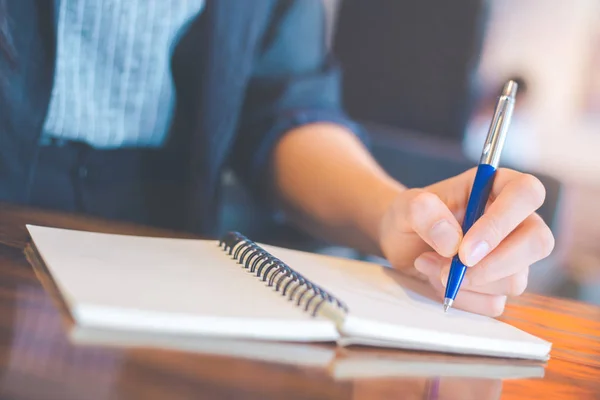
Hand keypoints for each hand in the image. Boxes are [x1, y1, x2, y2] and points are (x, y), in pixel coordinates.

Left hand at [378, 167, 554, 316]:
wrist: (402, 245)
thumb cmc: (411, 217)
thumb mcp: (405, 206)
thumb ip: (423, 212)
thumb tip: (453, 241)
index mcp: (498, 186)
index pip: (526, 192)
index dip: (502, 222)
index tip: (466, 249)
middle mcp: (515, 220)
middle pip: (538, 242)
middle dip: (494, 264)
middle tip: (453, 270)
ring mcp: (513, 255)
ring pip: (515, 280)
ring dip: (467, 282)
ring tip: (428, 264)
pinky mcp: (500, 285)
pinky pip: (494, 303)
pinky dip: (462, 298)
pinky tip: (438, 280)